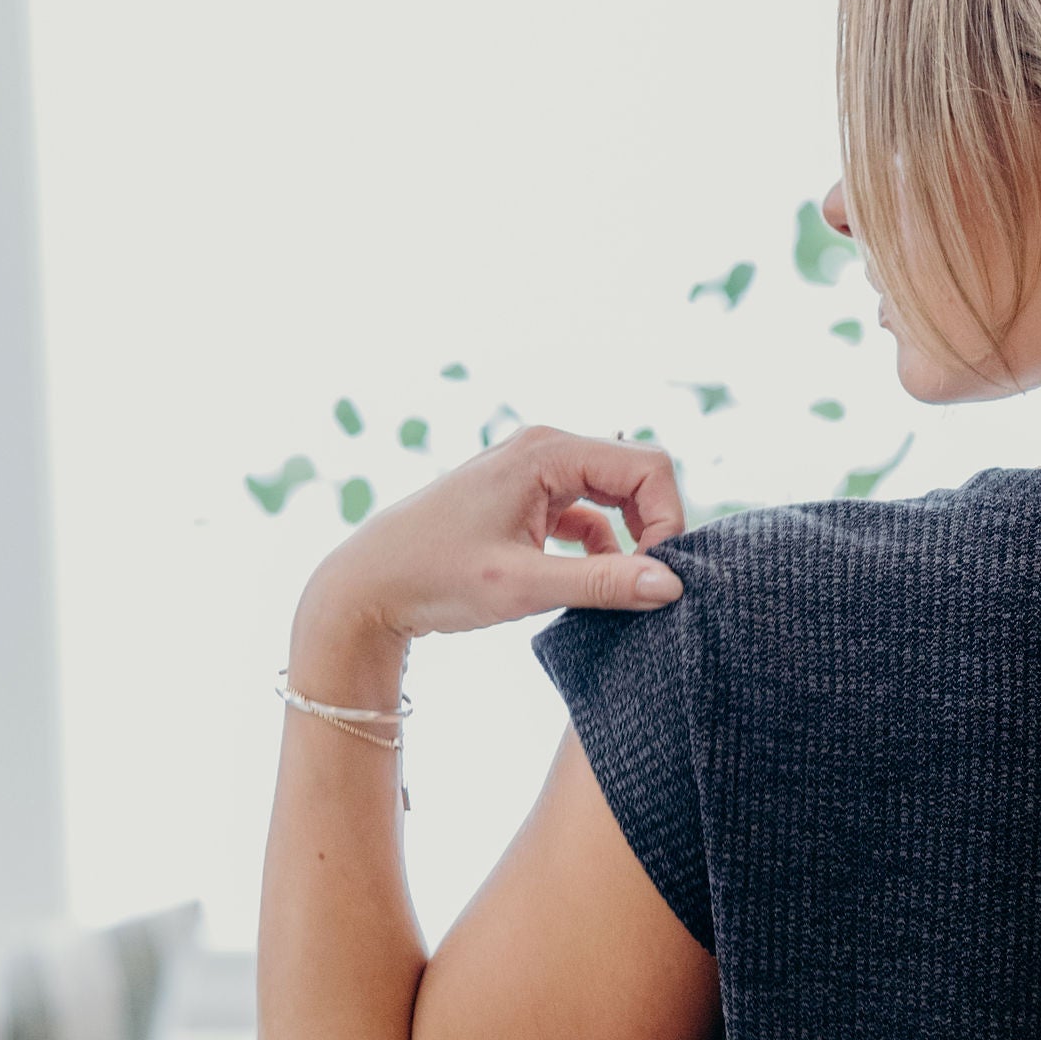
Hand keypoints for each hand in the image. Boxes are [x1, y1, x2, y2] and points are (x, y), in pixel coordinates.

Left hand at [293, 424, 685, 654]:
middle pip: (637, 475)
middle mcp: (545, 450)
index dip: (666, 520)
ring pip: (616, 496)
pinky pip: (588, 514)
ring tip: (617, 589)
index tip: (654, 576)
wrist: (370, 585)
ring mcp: (535, 473)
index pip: (648, 466)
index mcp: (546, 452)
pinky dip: (602, 547)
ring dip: (628, 540)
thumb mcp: (525, 586)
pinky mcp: (527, 501)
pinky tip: (590, 584)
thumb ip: (603, 583)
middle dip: (653, 529)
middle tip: (644, 585)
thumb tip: (671, 585)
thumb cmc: (436, 578)